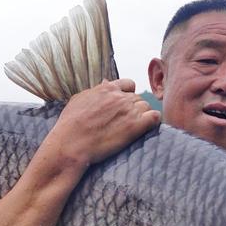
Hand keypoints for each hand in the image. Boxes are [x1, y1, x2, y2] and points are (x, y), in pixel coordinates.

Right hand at [46, 78, 160, 166]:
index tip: (124, 106)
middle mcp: (120, 97)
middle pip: (137, 98)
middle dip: (134, 108)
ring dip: (143, 116)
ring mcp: (129, 111)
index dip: (128, 95)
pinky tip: (145, 129)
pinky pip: (155, 117)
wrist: (71, 143)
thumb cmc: (70, 124)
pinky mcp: (135, 126)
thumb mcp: (79, 100)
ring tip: (133, 128)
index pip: (129, 84)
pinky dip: (153, 122)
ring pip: (146, 107)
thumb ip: (95, 90)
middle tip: (125, 122)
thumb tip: (105, 82)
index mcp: (107, 89)